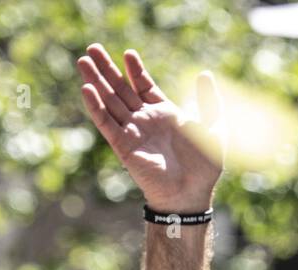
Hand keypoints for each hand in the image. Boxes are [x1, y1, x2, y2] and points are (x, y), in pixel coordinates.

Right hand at [77, 43, 222, 211]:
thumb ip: (209, 101)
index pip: (144, 86)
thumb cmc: (205, 165)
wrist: (192, 193)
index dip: (135, 70)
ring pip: (110, 101)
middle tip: (92, 49)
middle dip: (107, 69)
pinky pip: (106, 123)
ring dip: (96, 82)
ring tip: (83, 61)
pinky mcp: (123, 145)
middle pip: (121, 89)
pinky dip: (96, 106)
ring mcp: (132, 131)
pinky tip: (87, 89)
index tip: (128, 53)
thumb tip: (205, 74)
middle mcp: (145, 120)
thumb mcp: (214, 128)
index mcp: (164, 114)